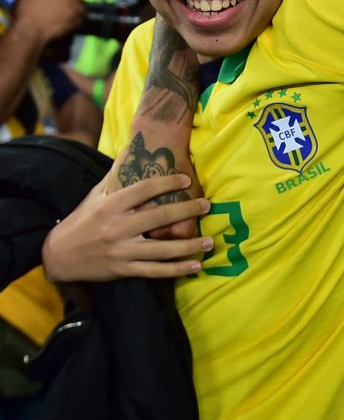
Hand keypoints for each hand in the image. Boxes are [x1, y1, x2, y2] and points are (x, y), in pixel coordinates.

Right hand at [12, 0, 83, 43]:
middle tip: (68, 4)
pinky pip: (82, 19)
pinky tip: (71, 23)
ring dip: (77, 9)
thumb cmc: (25, 13)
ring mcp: (73, 7)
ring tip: (70, 15)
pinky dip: (78, 20)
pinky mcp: (77, 20)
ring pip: (82, 6)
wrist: (31, 30)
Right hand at [42, 171, 211, 281]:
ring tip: (210, 241)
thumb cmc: (82, 220)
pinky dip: (177, 270)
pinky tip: (196, 266)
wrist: (57, 255)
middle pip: (159, 218)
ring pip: (162, 249)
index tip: (186, 179)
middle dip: (186, 210)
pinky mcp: (123, 270)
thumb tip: (133, 148)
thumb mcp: (96, 196)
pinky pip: (155, 271)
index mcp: (111, 206)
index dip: (166, 182)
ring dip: (189, 246)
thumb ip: (116, 176)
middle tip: (206, 205)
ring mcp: (121, 251)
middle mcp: (117, 228)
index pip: (143, 190)